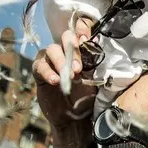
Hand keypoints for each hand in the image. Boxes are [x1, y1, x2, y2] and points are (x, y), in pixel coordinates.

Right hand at [33, 17, 96, 147]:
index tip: (85, 38)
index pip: (80, 31)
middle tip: (79, 67)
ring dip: (61, 61)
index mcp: (81, 51)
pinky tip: (55, 81)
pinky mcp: (39, 71)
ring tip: (70, 75)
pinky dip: (47, 71)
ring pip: (51, 49)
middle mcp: (65, 52)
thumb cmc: (86, 98)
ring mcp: (51, 60)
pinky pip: (40, 65)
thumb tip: (108, 51)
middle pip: (65, 37)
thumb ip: (98, 66)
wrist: (73, 118)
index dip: (81, 29)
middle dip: (72, 48)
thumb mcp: (96, 81)